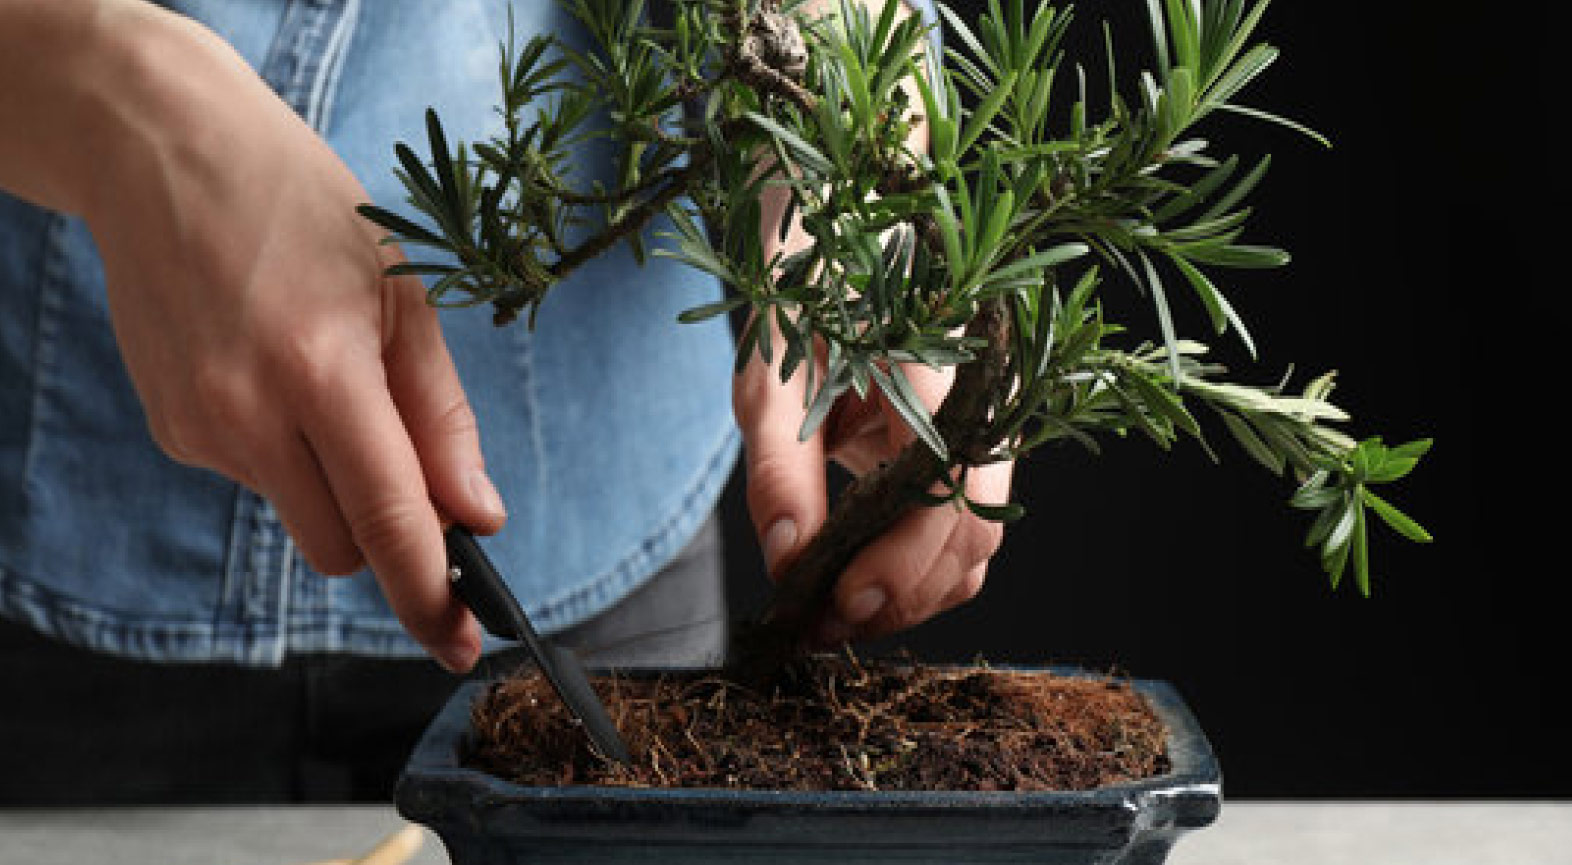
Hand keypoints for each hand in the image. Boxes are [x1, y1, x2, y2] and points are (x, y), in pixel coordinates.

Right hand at [76, 5, 501, 670]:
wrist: (161, 152)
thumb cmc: (304, 210)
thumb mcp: (405, 294)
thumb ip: (442, 418)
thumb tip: (477, 517)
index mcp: (320, 370)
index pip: (388, 519)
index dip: (429, 593)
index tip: (462, 646)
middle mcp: (247, 412)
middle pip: (342, 548)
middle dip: (388, 534)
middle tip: (408, 461)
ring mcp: (197, 428)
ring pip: (299, 517)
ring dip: (335, 484)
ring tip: (325, 376)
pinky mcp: (171, 430)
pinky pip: (258, 479)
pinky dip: (287, 452)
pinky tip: (274, 370)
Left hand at [734, 333, 1011, 645]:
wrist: (844, 271)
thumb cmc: (806, 312)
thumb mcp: (772, 380)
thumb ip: (778, 467)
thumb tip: (786, 559)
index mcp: (938, 367)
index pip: (943, 486)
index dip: (899, 560)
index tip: (837, 600)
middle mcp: (988, 404)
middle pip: (968, 532)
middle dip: (896, 595)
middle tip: (817, 625)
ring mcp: (994, 435)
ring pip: (974, 549)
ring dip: (906, 599)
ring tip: (828, 615)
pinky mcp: (982, 464)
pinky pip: (966, 541)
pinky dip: (917, 580)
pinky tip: (858, 589)